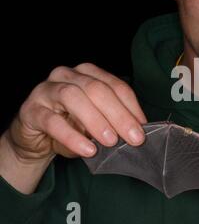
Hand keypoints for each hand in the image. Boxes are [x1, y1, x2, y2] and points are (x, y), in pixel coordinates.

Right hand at [5, 63, 146, 162]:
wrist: (35, 138)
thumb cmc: (70, 125)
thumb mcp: (96, 122)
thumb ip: (114, 123)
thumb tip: (137, 133)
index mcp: (88, 73)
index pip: (116, 86)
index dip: (132, 107)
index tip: (143, 129)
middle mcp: (67, 75)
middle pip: (97, 89)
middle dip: (119, 115)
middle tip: (134, 138)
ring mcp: (46, 89)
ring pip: (74, 97)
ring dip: (96, 121)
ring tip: (111, 141)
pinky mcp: (31, 109)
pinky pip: (52, 121)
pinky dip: (72, 136)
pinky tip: (87, 150)